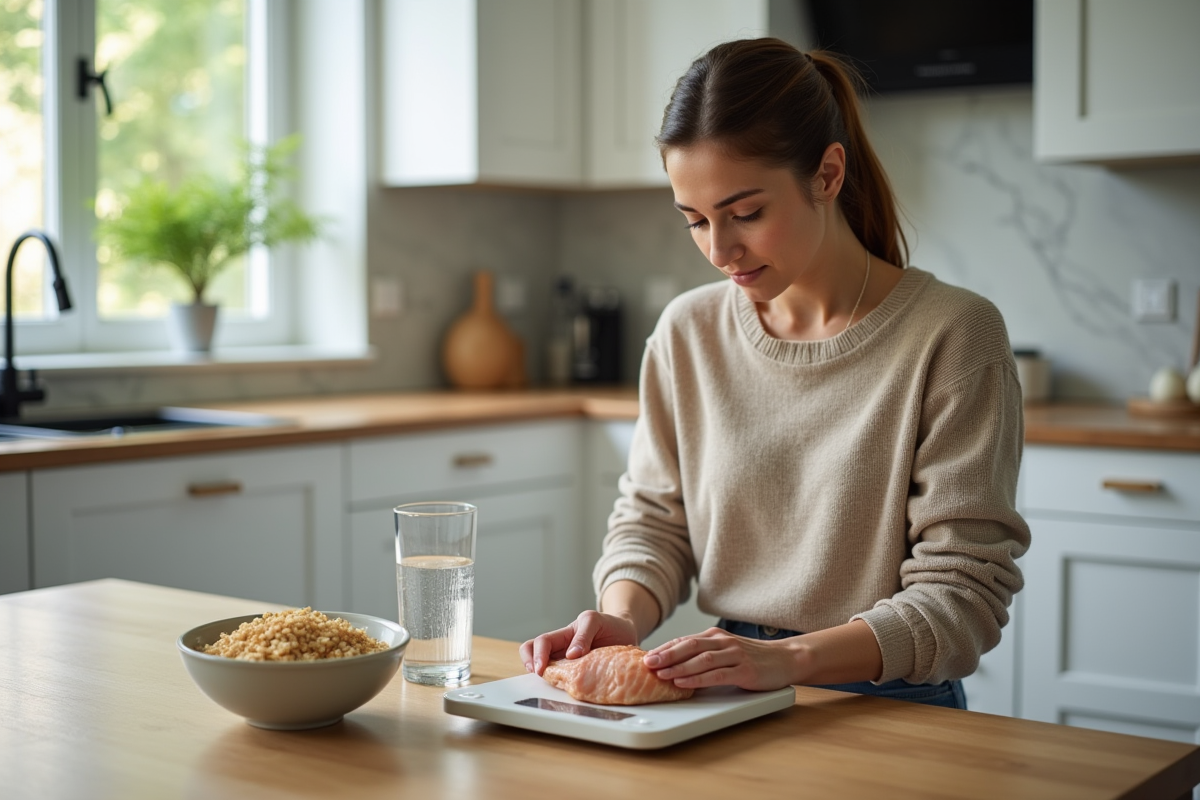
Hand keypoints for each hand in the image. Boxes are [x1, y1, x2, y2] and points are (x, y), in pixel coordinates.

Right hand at [519, 610, 638, 675]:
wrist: (626, 632)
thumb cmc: (609, 625)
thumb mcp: (595, 620)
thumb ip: (583, 634)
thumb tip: (570, 655)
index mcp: (563, 635)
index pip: (541, 642)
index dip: (536, 655)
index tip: (540, 668)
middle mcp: (561, 650)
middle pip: (532, 653)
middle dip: (530, 663)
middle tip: (539, 674)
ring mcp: (569, 664)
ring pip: (547, 671)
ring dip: (544, 677)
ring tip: (552, 683)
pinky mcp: (580, 676)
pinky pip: (566, 682)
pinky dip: (562, 686)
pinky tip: (569, 689)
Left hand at [643, 627, 798, 691]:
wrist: (786, 658)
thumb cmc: (753, 658)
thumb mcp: (726, 651)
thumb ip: (705, 655)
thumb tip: (676, 665)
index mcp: (715, 636)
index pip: (684, 640)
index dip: (664, 648)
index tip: (646, 656)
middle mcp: (723, 642)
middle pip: (689, 646)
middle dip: (666, 654)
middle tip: (647, 663)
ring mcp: (734, 655)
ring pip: (701, 659)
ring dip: (679, 666)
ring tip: (661, 674)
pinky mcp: (744, 670)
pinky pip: (717, 674)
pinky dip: (698, 678)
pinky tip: (684, 682)